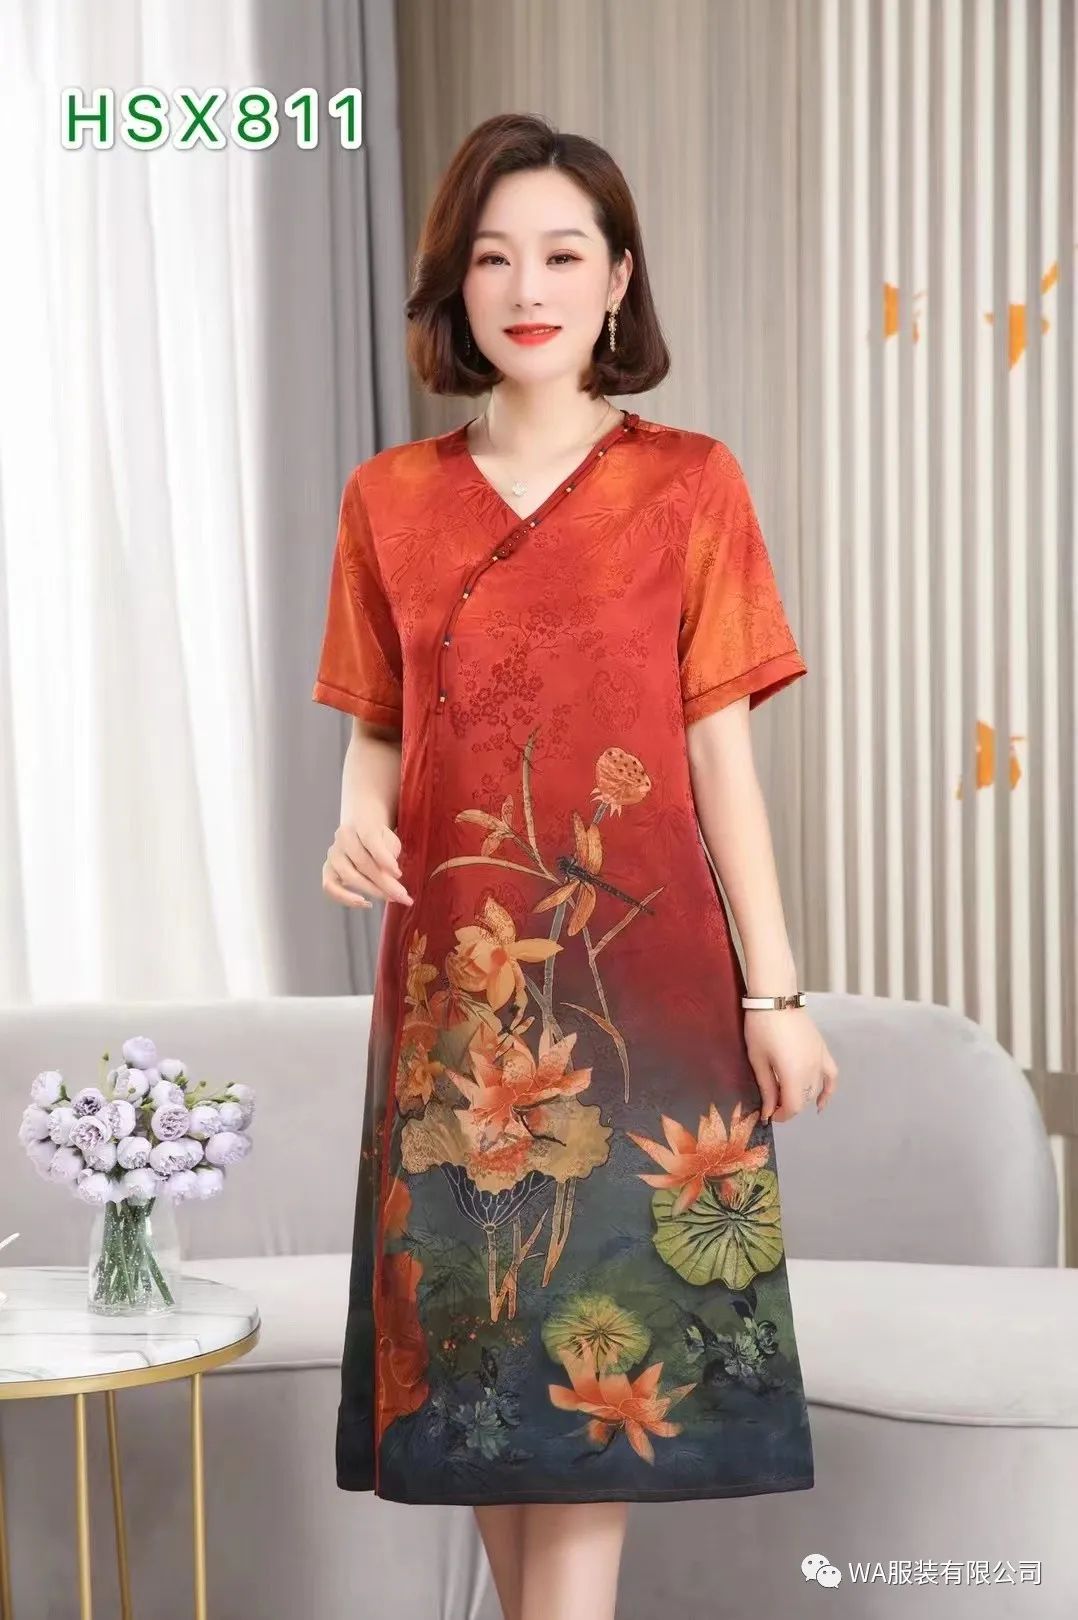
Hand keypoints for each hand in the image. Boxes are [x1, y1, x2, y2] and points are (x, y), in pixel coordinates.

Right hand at [322, 819, 412, 908]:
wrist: (359, 830)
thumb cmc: (379, 838)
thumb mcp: (389, 838)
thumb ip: (390, 853)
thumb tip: (391, 876)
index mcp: (360, 824)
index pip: (370, 839)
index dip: (384, 858)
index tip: (399, 874)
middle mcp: (343, 838)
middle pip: (362, 862)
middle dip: (384, 882)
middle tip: (402, 896)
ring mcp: (333, 854)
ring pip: (349, 876)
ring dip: (372, 891)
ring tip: (390, 898)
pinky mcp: (328, 870)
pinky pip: (331, 888)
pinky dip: (347, 899)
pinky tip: (366, 903)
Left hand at [743, 1006, 837, 1122]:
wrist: (775, 998)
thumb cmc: (761, 1027)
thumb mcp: (758, 1060)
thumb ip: (767, 1088)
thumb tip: (769, 1111)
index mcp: (794, 1074)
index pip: (793, 1107)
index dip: (781, 1115)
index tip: (768, 1115)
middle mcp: (812, 1070)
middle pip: (803, 1100)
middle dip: (788, 1107)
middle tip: (772, 1103)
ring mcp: (820, 1060)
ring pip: (814, 1090)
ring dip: (801, 1097)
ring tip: (785, 1096)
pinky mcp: (822, 1050)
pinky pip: (831, 1076)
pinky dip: (828, 1091)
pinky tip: (821, 1103)